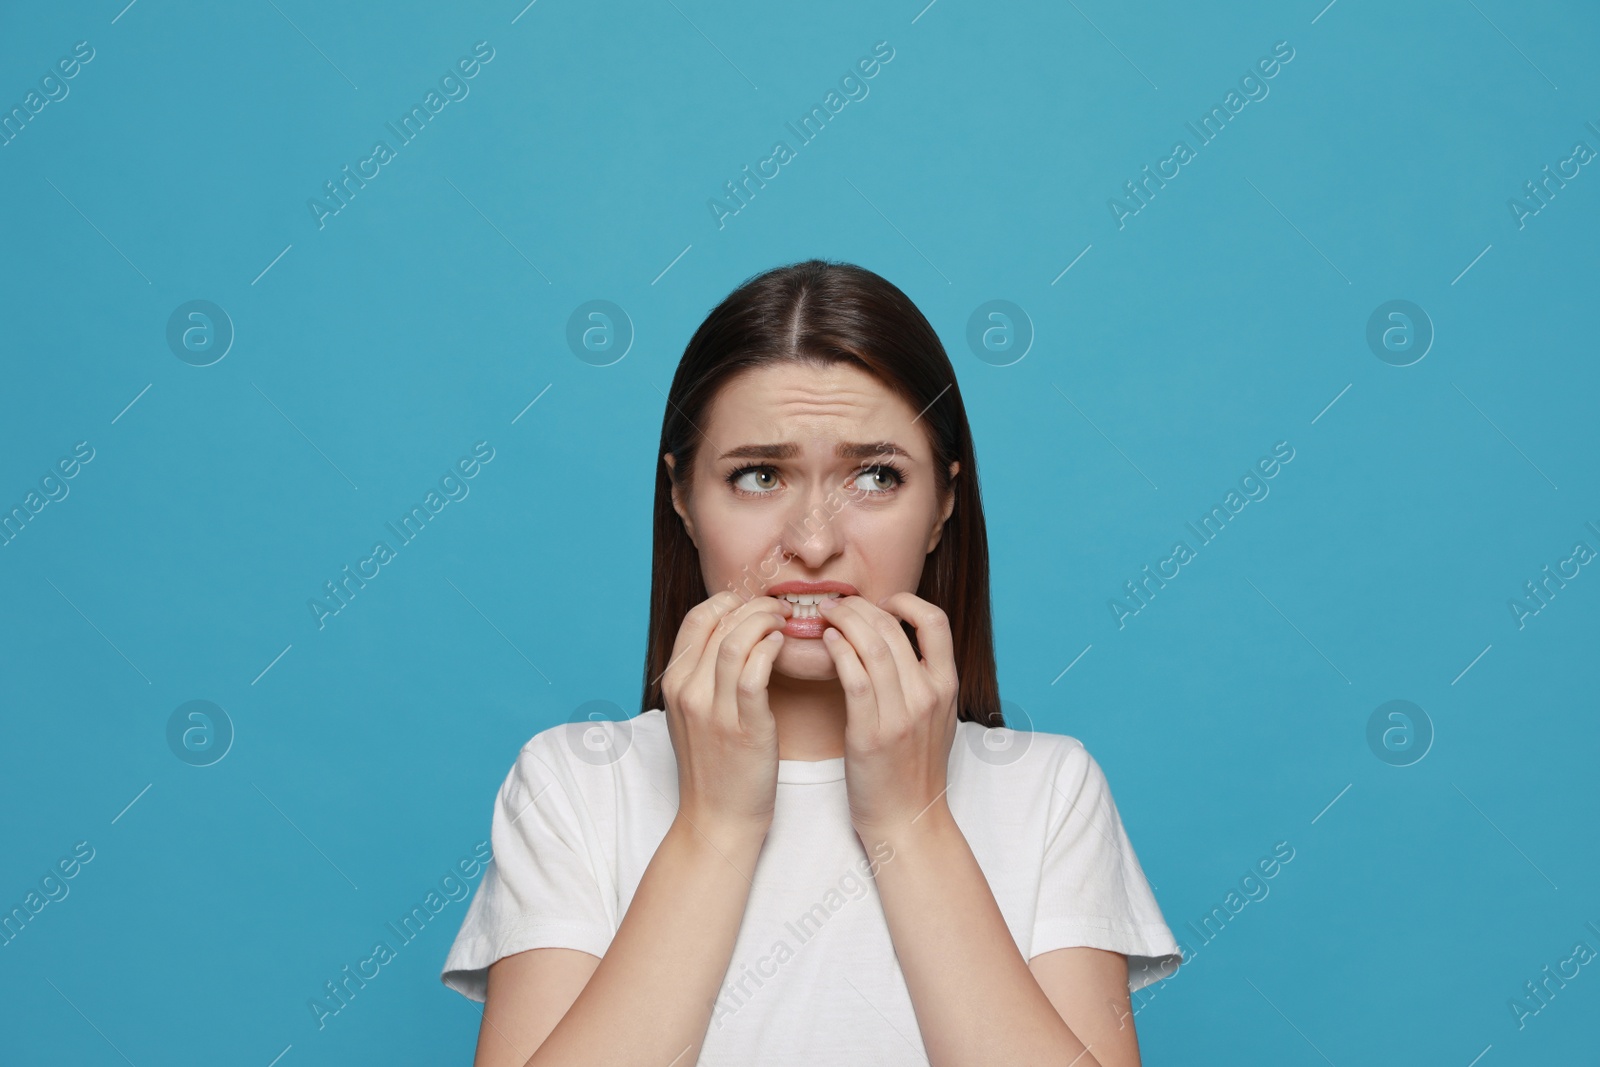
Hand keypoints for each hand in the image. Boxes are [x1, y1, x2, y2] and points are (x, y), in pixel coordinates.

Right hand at [660, 590, 791, 844]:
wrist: (717, 817)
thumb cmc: (713, 765)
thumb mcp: (692, 715)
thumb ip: (701, 676)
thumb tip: (728, 636)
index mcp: (673, 683)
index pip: (696, 619)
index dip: (728, 601)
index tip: (753, 604)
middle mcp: (686, 691)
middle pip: (718, 623)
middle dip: (753, 606)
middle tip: (779, 608)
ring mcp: (712, 709)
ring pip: (735, 641)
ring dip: (764, 621)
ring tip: (785, 622)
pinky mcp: (743, 727)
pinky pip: (754, 673)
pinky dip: (770, 650)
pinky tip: (782, 645)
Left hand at [815, 592, 959, 841]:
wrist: (908, 820)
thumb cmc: (914, 769)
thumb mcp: (936, 718)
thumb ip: (925, 680)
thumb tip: (900, 641)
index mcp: (947, 687)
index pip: (936, 622)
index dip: (906, 602)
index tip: (881, 603)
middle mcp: (928, 695)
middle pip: (894, 628)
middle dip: (860, 606)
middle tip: (837, 604)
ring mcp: (902, 715)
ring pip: (872, 645)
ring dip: (844, 622)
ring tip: (826, 616)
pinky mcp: (872, 734)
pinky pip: (854, 677)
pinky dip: (838, 651)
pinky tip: (826, 642)